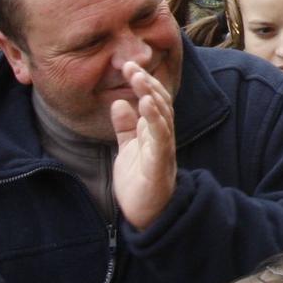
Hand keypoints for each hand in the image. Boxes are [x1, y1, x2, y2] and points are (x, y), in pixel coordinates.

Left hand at [110, 61, 177, 231]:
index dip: (143, 83)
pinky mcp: (159, 164)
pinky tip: (146, 104)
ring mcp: (163, 149)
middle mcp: (162, 137)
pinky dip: (154, 119)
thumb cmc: (139, 183)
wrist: (147, 216)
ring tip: (139, 79)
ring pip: (162, 116)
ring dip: (151, 95)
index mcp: (154, 133)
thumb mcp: (127, 149)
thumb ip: (125, 127)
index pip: (152, 101)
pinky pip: (160, 138)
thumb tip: (119, 103)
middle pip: (159, 104)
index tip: (128, 66)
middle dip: (147, 83)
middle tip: (131, 66)